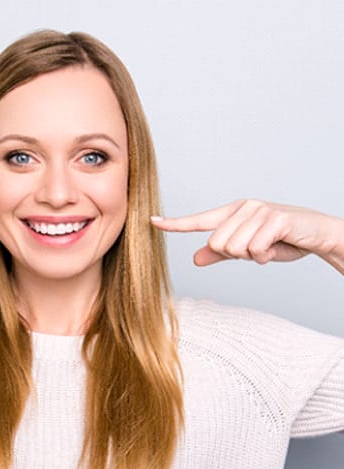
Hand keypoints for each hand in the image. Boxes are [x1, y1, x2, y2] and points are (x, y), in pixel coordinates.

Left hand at [150, 199, 343, 271]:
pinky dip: (266, 256)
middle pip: (216, 244)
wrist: (318, 235)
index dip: (175, 223)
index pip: (198, 220)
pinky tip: (277, 246)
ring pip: (234, 248)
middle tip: (256, 249)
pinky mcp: (274, 219)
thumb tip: (195, 258)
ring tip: (268, 246)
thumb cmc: (282, 241)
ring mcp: (258, 211)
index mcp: (232, 213)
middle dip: (236, 255)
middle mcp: (242, 208)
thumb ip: (221, 254)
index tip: (152, 221)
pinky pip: (255, 248)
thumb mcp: (247, 250)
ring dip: (253, 256)